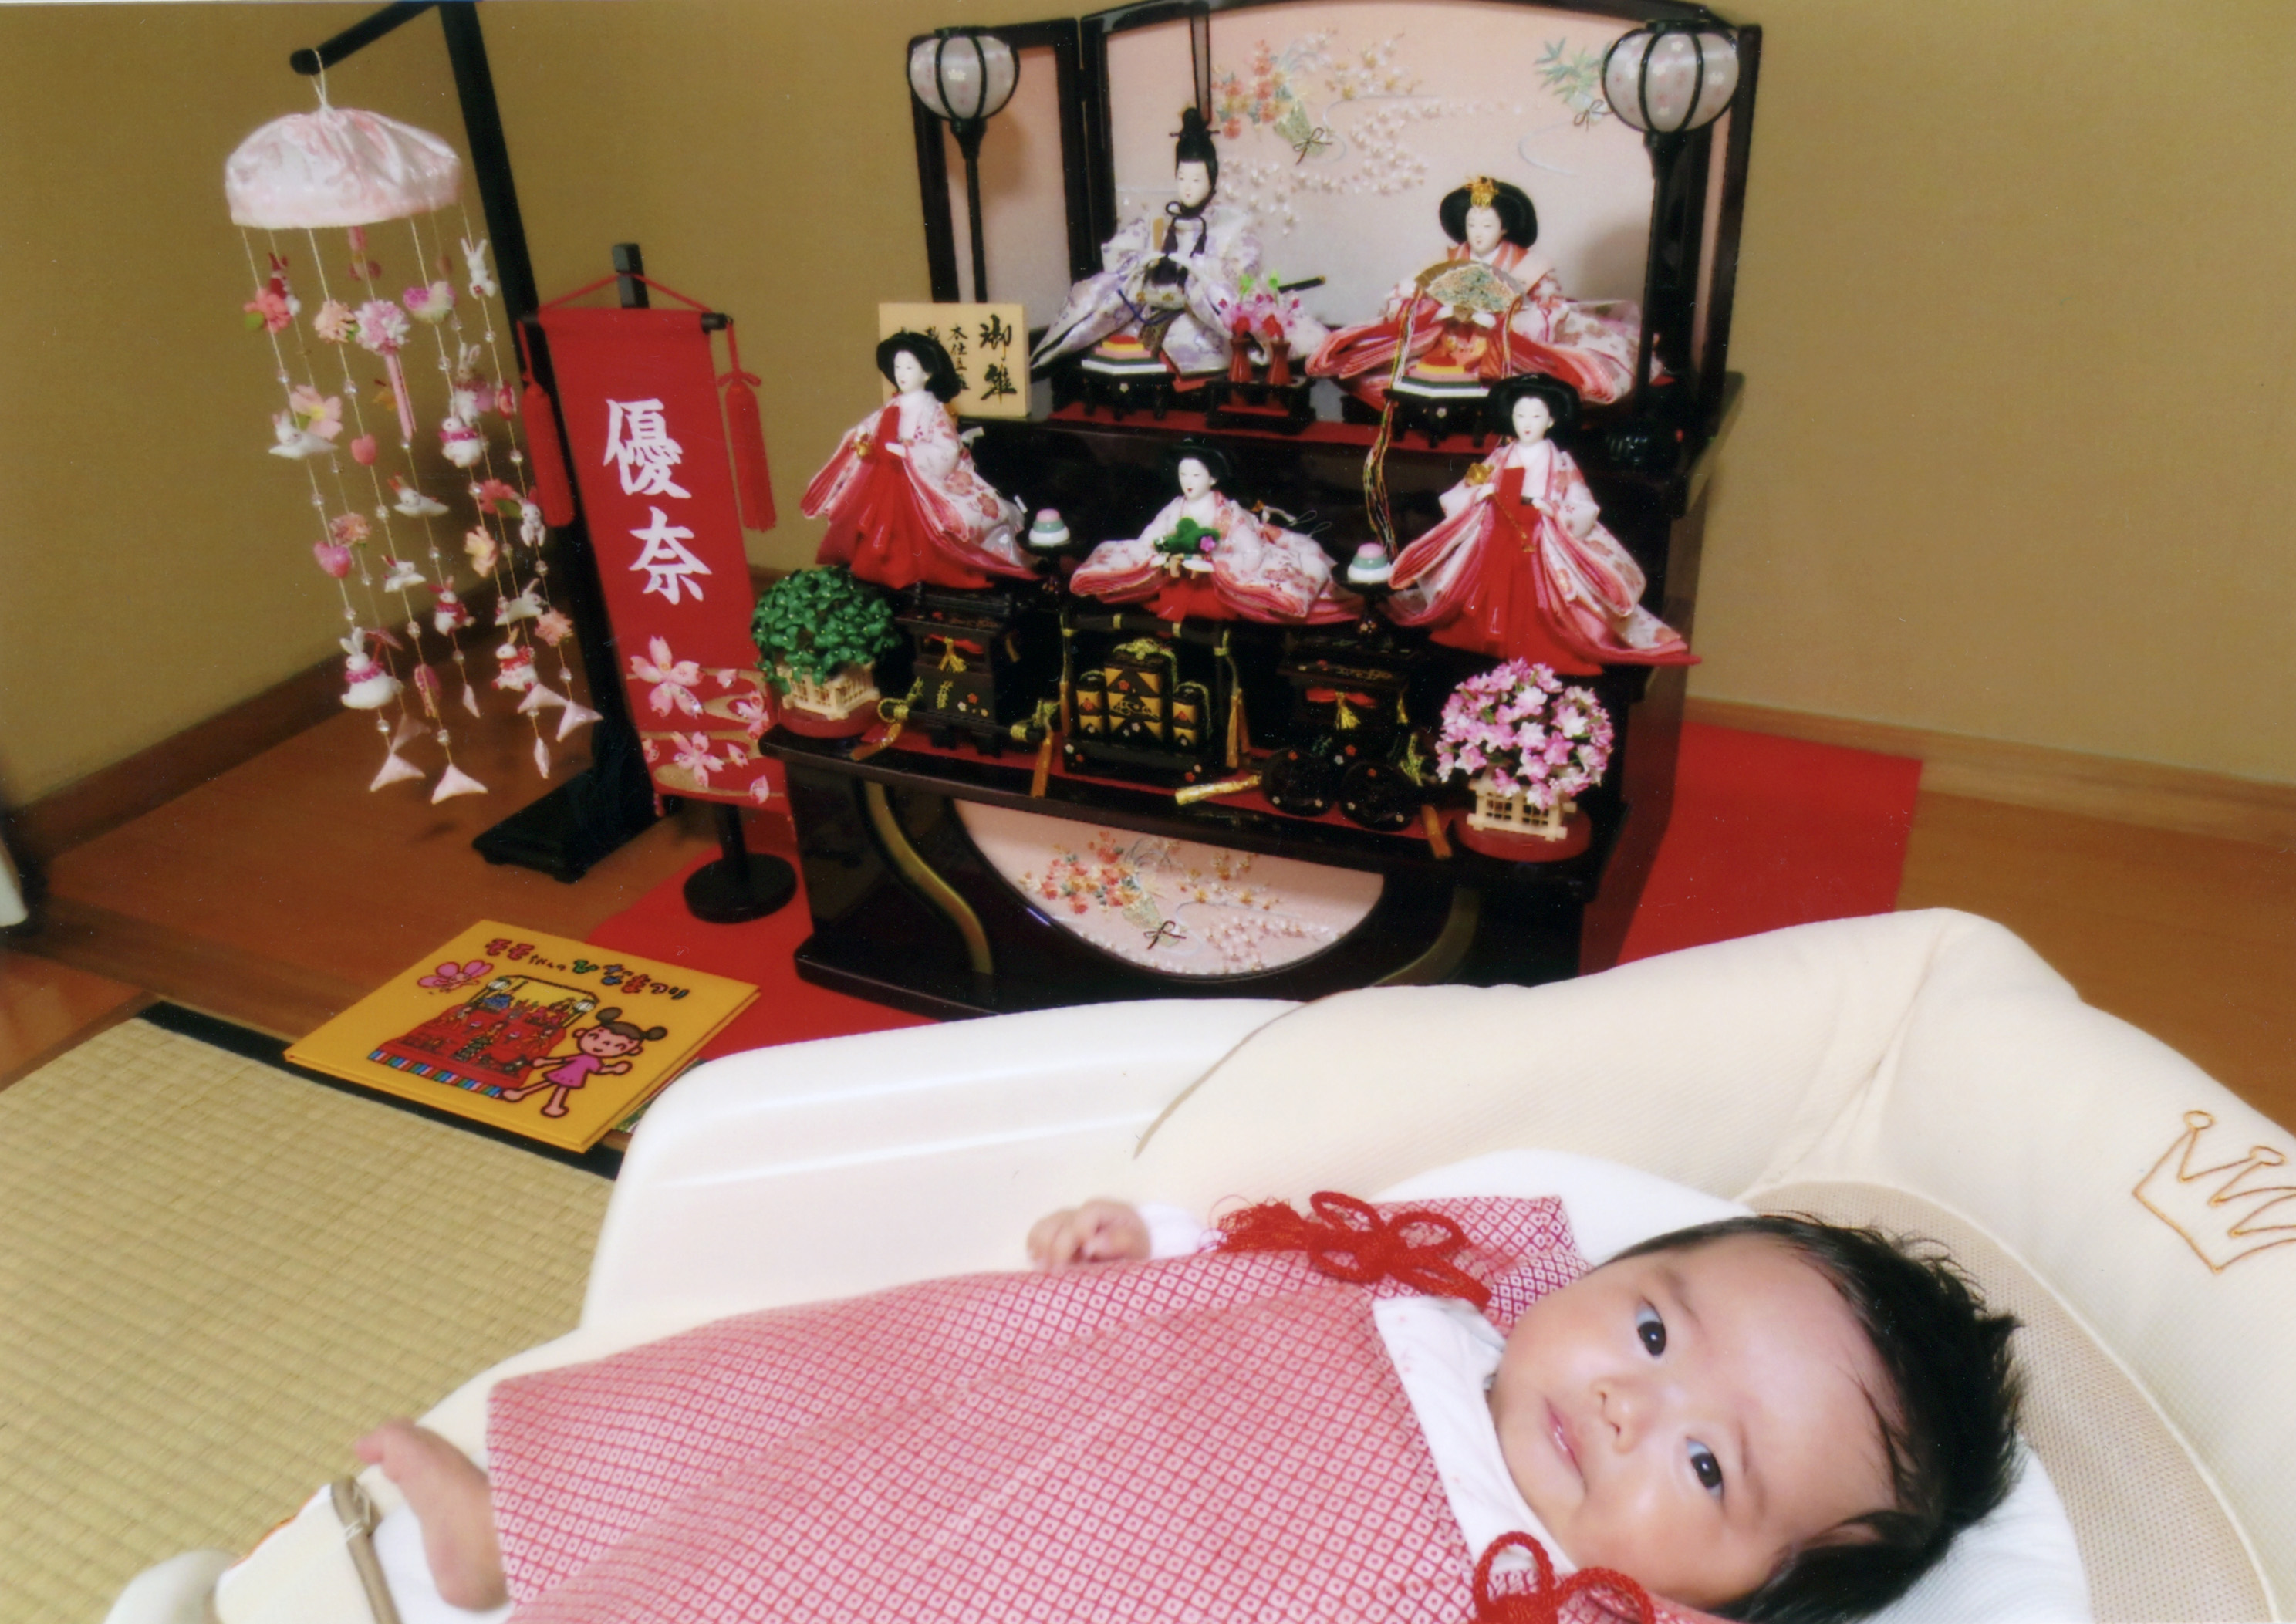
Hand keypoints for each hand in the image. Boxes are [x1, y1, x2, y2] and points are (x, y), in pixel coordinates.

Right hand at [1027, 1199, 1150, 1267]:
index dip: (1081, 1233)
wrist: (1128, 1257)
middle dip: (1061, 1251)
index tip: (1086, 1255)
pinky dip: (1036, 1252)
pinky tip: (1045, 1267)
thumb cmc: (1133, 1252)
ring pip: (1043, 1229)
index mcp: (1107, 1211)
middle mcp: (1082, 1212)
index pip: (1086, 1213)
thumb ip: (1120, 1242)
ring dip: (1045, 1252)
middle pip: (1060, 1223)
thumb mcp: (1138, 1248)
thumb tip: (1091, 1244)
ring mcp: (1064, 1221)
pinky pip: (1035, 1236)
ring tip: (1053, 1274)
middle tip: (1065, 1275)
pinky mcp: (1052, 1233)